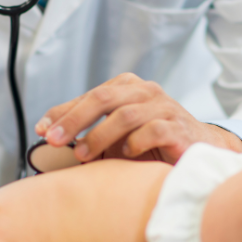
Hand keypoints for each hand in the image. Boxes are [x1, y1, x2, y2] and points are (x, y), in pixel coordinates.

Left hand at [34, 73, 241, 163]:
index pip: (90, 95)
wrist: (200, 150)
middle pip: (103, 98)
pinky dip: (135, 142)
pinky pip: (153, 130)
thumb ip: (91, 129)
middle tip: (53, 140)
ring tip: (81, 154)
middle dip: (74, 119)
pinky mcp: (179, 127)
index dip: (63, 111)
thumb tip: (49, 136)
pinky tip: (125, 154)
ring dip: (99, 135)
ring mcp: (164, 107)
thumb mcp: (118, 134)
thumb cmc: (153, 142)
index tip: (40, 128)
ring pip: (125, 114)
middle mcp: (146, 91)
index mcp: (128, 87)